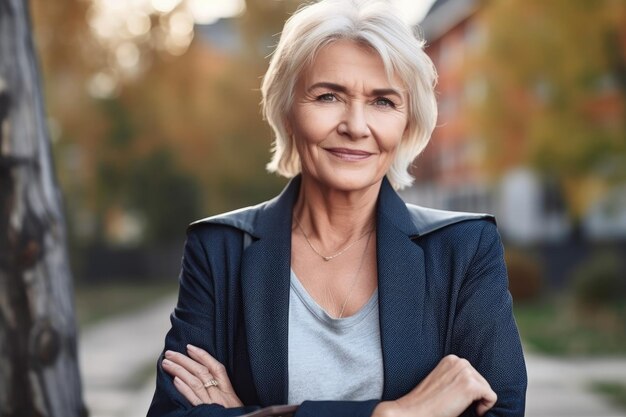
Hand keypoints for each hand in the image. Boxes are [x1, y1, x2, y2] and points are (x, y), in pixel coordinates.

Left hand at [162, 344, 242, 407]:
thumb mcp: (235, 407)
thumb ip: (223, 395)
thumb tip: (209, 382)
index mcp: (229, 393)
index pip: (216, 368)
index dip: (203, 356)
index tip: (189, 347)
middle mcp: (221, 396)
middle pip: (202, 372)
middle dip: (185, 360)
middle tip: (170, 353)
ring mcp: (212, 404)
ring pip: (195, 382)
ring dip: (179, 370)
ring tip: (167, 363)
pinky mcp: (205, 413)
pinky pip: (194, 399)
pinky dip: (184, 388)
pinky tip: (175, 380)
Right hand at [374, 355, 496, 416]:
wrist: (416, 410)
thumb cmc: (427, 401)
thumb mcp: (442, 380)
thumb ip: (455, 376)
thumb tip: (471, 386)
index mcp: (452, 359)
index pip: (472, 374)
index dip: (468, 390)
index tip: (457, 398)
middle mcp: (459, 361)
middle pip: (481, 380)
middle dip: (475, 395)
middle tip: (459, 404)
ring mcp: (465, 372)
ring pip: (487, 388)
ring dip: (478, 401)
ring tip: (461, 406)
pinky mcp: (471, 385)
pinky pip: (491, 397)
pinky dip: (485, 407)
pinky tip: (470, 411)